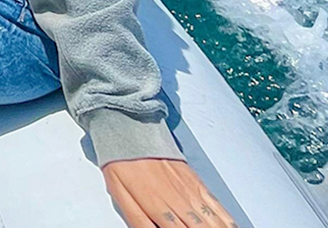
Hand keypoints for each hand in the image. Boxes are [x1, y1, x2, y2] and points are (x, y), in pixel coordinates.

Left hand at [103, 158, 235, 227]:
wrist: (132, 131)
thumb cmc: (121, 162)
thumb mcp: (118, 194)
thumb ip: (136, 219)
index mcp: (156, 206)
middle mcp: (177, 200)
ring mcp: (191, 191)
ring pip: (213, 221)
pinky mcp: (198, 183)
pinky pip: (218, 206)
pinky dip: (227, 220)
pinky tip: (231, 226)